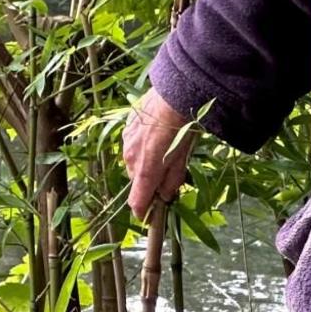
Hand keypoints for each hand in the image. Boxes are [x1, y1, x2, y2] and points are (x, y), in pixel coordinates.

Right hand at [122, 88, 195, 219]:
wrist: (173, 94)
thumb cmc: (183, 128)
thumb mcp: (183, 158)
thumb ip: (172, 180)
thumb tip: (164, 196)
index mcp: (145, 170)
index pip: (137, 201)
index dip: (143, 212)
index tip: (149, 217)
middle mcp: (131, 158)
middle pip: (137, 180)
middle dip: (149, 183)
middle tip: (167, 175)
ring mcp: (126, 141)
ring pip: (133, 161)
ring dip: (144, 163)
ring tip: (163, 151)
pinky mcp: (127, 127)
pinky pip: (131, 144)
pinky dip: (141, 146)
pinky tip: (155, 136)